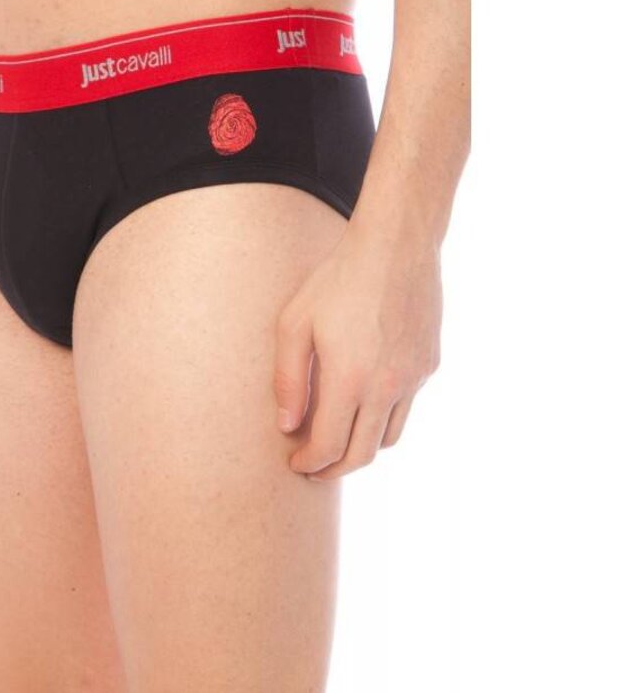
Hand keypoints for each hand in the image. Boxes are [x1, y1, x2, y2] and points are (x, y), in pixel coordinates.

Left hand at [273, 222, 441, 479]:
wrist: (395, 247)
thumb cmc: (336, 281)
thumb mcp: (295, 325)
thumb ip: (288, 380)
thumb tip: (287, 426)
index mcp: (349, 381)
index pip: (329, 447)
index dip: (309, 463)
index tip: (294, 463)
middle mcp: (386, 388)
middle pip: (361, 455)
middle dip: (334, 468)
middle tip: (314, 468)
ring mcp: (413, 379)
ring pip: (388, 437)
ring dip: (361, 448)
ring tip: (338, 439)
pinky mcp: (429, 365)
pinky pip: (406, 407)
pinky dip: (383, 418)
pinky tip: (364, 401)